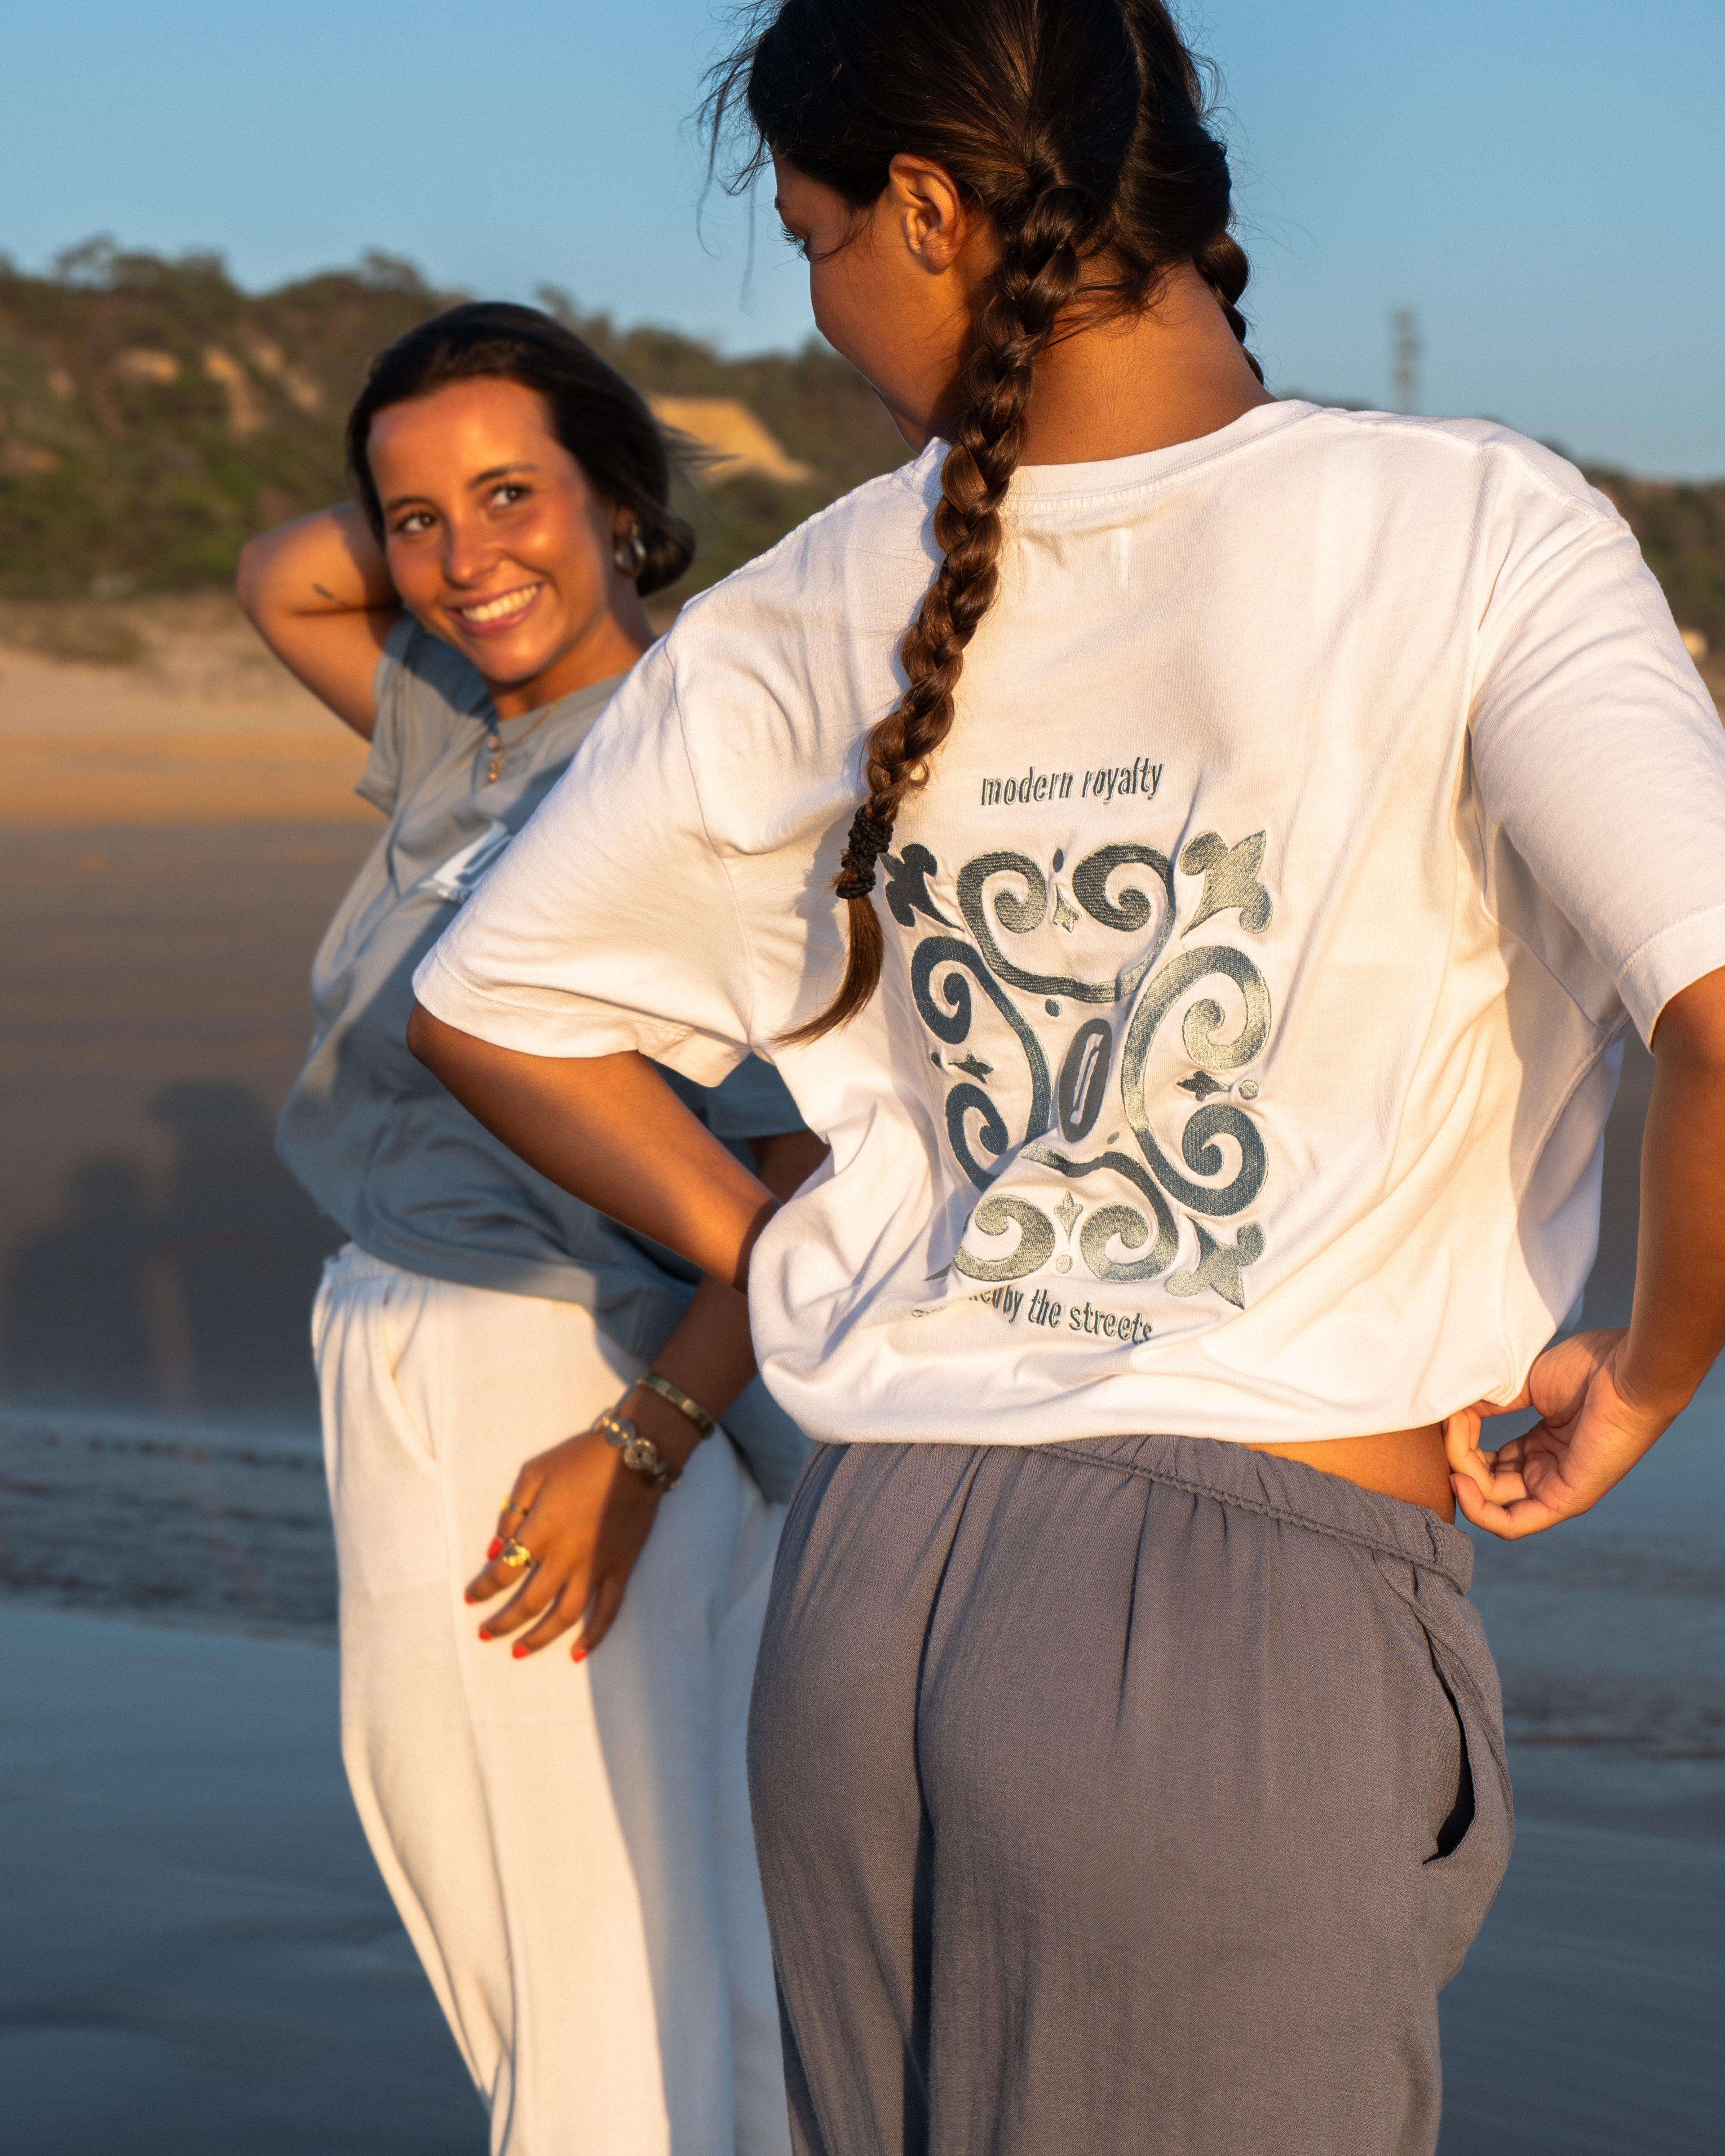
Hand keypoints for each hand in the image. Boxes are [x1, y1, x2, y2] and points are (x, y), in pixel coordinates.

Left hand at [464, 1421, 664, 1660]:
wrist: (634, 1454)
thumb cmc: (580, 1459)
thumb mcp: (534, 1472)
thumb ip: (511, 1511)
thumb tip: (496, 1549)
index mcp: (541, 1531)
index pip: (503, 1573)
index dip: (482, 1588)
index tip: (470, 1597)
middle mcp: (566, 1557)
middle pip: (529, 1603)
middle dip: (502, 1623)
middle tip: (485, 1634)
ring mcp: (596, 1566)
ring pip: (565, 1616)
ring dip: (540, 1639)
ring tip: (520, 1651)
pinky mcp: (621, 1568)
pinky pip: (608, 1610)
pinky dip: (594, 1635)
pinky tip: (578, 1652)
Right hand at [1444, 1328, 1674, 1538]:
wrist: (1627, 1371)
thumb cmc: (1589, 1370)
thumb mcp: (1525, 1385)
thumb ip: (1487, 1406)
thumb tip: (1447, 1414)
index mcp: (1541, 1447)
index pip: (1486, 1464)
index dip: (1460, 1444)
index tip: (1447, 1413)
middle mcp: (1547, 1472)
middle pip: (1484, 1483)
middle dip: (1457, 1458)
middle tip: (1447, 1424)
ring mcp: (1556, 1489)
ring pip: (1492, 1503)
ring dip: (1463, 1474)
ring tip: (1455, 1437)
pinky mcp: (1565, 1501)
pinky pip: (1514, 1524)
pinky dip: (1480, 1510)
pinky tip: (1461, 1480)